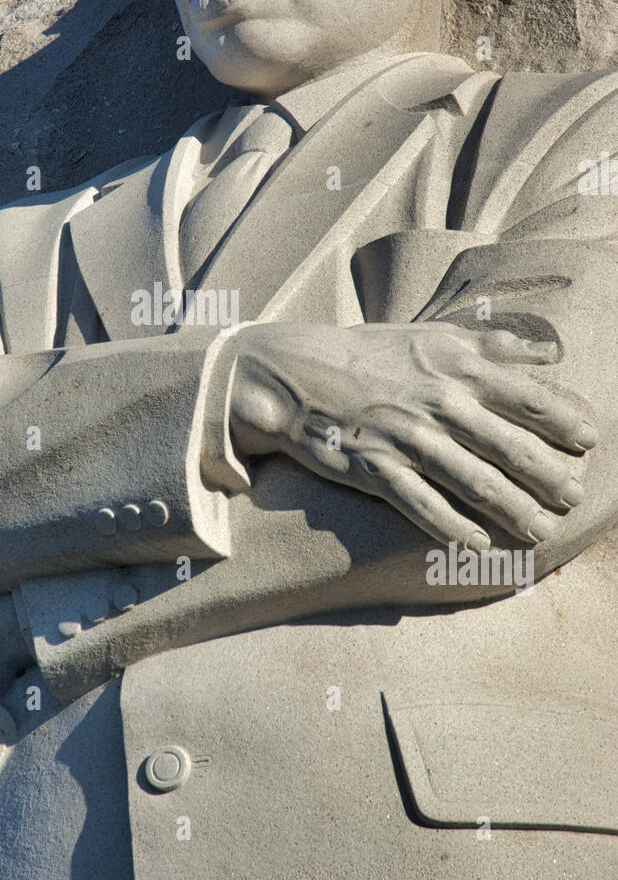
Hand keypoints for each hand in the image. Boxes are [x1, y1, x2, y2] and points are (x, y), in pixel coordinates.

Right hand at [229, 322, 595, 549]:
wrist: (292, 374)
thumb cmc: (368, 353)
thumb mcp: (431, 334)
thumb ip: (493, 344)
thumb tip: (552, 350)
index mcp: (455, 365)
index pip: (528, 397)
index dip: (565, 422)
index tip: (589, 441)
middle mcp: (436, 402)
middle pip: (509, 447)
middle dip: (549, 476)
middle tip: (574, 496)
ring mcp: (405, 438)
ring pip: (474, 482)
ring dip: (514, 510)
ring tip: (541, 530)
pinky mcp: (373, 468)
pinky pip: (421, 505)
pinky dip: (453, 528)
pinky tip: (480, 545)